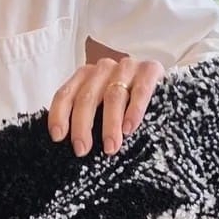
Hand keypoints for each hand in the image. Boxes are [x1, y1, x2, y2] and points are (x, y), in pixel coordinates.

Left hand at [49, 55, 163, 155]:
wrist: (161, 85)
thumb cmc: (126, 104)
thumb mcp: (102, 108)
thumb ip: (87, 118)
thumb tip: (72, 146)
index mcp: (85, 77)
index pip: (65, 94)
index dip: (59, 115)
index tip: (58, 137)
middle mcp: (103, 68)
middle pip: (87, 97)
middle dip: (82, 126)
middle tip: (82, 150)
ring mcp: (127, 67)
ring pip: (113, 96)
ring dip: (110, 125)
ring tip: (111, 148)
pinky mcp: (151, 69)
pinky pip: (141, 90)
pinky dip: (134, 111)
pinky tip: (130, 129)